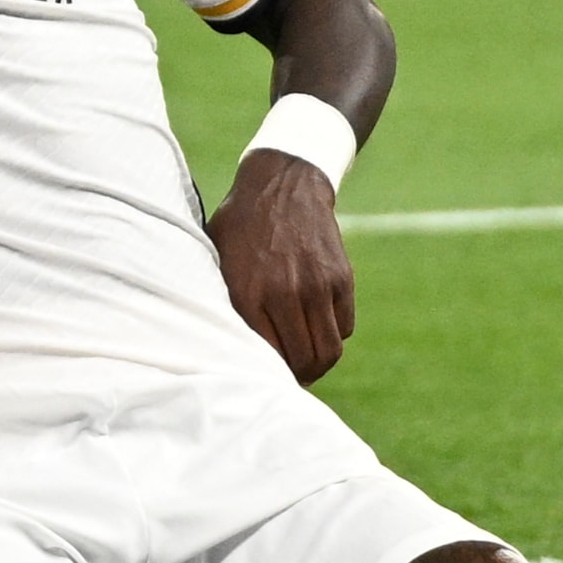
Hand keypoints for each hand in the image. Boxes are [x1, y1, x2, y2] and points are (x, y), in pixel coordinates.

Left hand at [208, 149, 354, 384]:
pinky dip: (333, 336)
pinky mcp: (341, 279)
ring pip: (328, 352)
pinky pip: (344, 328)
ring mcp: (317, 286)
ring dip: (318, 365)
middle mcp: (284, 293)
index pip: (265, 358)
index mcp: (247, 294)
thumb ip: (224, 305)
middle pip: (301, 362)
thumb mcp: (218, 262)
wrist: (283, 183)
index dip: (268, 375)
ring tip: (306, 363)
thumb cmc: (241, 228)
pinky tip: (317, 329)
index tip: (265, 378)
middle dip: (296, 376)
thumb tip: (222, 350)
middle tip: (289, 375)